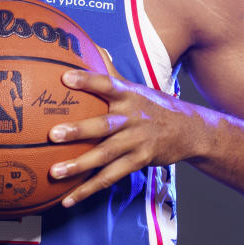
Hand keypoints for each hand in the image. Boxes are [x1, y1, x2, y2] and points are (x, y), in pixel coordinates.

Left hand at [48, 66, 198, 207]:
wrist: (190, 130)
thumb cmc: (152, 105)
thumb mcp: (135, 86)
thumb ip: (110, 71)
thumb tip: (92, 46)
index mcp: (128, 95)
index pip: (105, 84)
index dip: (86, 80)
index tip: (64, 78)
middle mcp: (132, 118)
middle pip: (103, 125)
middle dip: (78, 130)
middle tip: (53, 134)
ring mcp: (136, 142)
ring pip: (105, 155)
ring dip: (79, 165)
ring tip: (54, 172)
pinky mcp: (139, 161)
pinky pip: (111, 177)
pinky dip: (89, 189)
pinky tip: (68, 199)